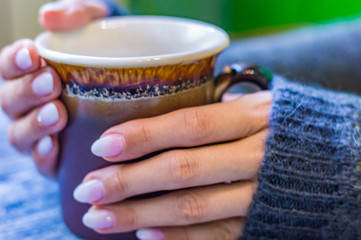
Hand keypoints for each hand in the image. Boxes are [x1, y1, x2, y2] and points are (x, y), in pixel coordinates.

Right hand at [0, 0, 107, 176]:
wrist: (138, 83)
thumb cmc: (110, 51)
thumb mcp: (98, 26)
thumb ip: (76, 14)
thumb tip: (48, 17)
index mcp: (32, 74)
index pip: (9, 68)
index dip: (14, 62)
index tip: (33, 54)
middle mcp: (31, 104)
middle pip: (11, 101)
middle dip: (27, 92)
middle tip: (52, 84)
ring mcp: (43, 133)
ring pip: (21, 134)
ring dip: (35, 124)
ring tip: (57, 113)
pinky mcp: (60, 158)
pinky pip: (42, 162)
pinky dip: (44, 155)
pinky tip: (54, 146)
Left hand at [73, 91, 270, 238]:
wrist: (343, 158)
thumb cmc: (289, 128)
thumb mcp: (258, 107)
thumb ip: (215, 115)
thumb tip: (154, 126)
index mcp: (255, 117)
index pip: (189, 124)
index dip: (143, 135)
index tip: (102, 146)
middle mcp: (257, 155)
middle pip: (183, 170)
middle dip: (129, 182)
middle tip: (87, 191)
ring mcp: (260, 194)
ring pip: (193, 207)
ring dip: (141, 215)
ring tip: (100, 219)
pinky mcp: (262, 222)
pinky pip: (216, 235)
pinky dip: (178, 239)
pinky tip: (144, 236)